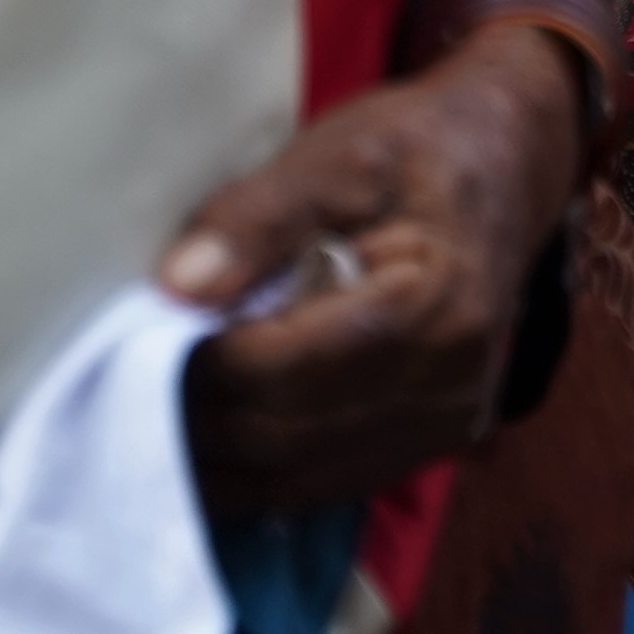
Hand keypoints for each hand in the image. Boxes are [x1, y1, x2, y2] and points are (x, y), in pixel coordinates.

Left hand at [167, 25, 585, 514]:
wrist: (511, 162)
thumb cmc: (419, 147)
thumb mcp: (340, 152)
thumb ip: (257, 217)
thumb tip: (176, 289)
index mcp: (435, 303)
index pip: (279, 371)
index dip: (192, 369)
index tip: (133, 342)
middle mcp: (450, 381)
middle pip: (280, 438)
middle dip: (192, 421)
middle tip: (123, 388)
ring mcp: (448, 423)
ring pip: (295, 479)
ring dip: (215, 463)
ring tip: (153, 421)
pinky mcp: (437, 441)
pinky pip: (325, 485)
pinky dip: (257, 475)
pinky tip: (214, 443)